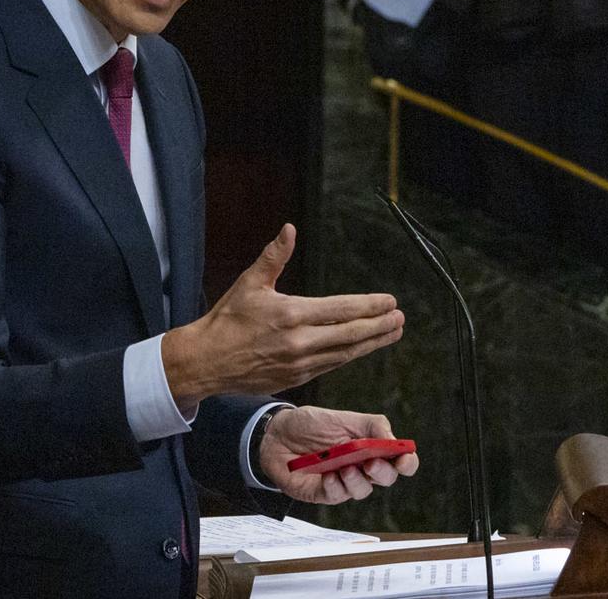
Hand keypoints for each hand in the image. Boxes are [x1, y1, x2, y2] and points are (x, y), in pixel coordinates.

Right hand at [161, 225, 403, 403]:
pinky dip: (350, 356)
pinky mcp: (296, 378)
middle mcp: (300, 342)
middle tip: (400, 318)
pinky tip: (361, 349)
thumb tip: (289, 229)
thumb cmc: (227, 319)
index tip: (390, 301)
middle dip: (379, 326)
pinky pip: (330, 366)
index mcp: (291, 314)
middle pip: (351, 334)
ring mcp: (299, 364)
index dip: (369, 306)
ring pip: (345, 353)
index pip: (341, 309)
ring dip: (372, 343)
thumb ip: (275, 256)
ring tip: (392, 333)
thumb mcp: (250, 283)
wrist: (207, 361)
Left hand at [258, 406, 420, 504]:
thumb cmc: (310, 424)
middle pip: (386, 478)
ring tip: (343, 467)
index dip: (407, 462)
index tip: (404, 458)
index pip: (399, 460)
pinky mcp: (325, 492)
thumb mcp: (342, 417)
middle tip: (370, 463)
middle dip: (383, 472)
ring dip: (357, 480)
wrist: (275, 434)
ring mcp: (344, 481)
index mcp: (370, 447)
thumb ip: (371, 425)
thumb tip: (393, 438)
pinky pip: (337, 496)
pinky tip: (326, 475)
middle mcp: (361, 466)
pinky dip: (335, 486)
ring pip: (363, 490)